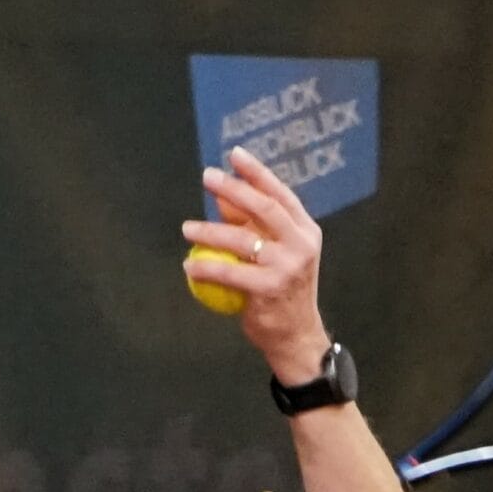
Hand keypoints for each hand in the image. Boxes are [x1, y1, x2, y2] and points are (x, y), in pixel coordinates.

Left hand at [181, 145, 330, 383]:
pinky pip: (230, 273)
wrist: (296, 336)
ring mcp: (286, 267)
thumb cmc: (282, 291)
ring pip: (241, 240)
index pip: (279, 194)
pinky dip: (206, 269)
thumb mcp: (275, 253)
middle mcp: (300, 245)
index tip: (234, 155)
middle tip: (208, 177)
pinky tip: (189, 267)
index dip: (256, 172)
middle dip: (233, 188)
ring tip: (187, 229)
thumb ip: (252, 226)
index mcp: (305, 230)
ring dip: (209, 232)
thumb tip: (222, 197)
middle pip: (263, 208)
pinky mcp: (268, 289)